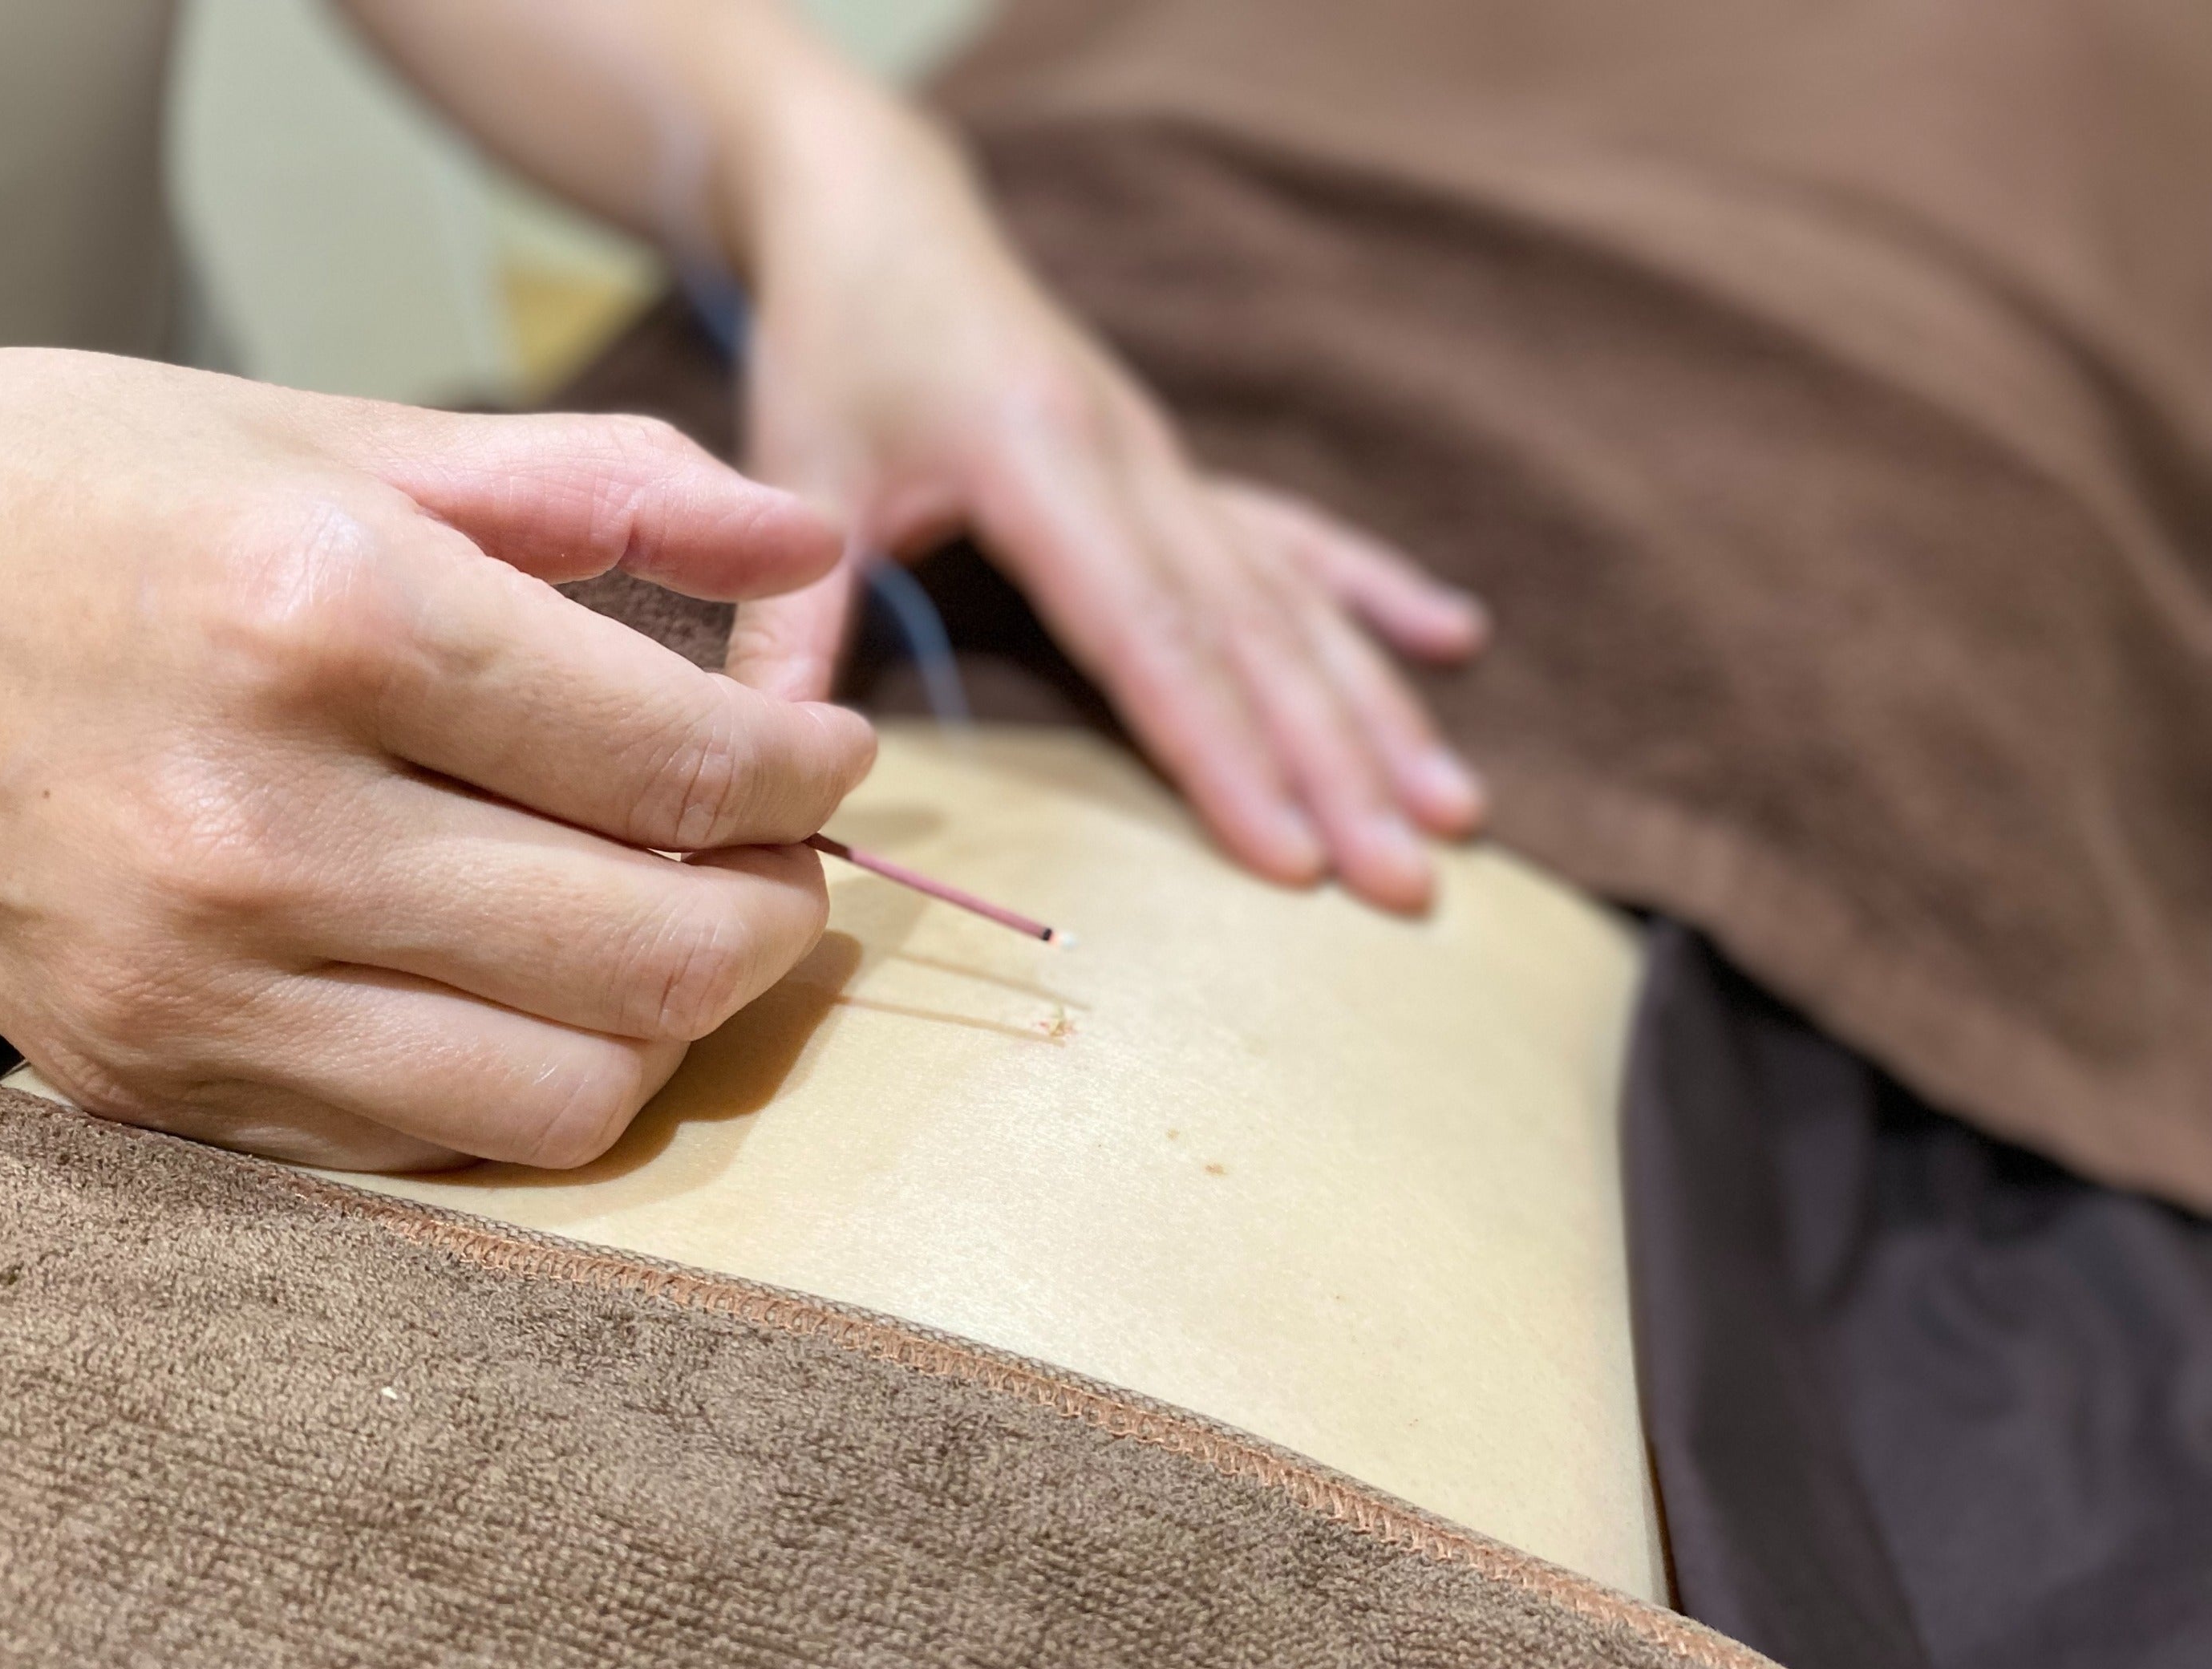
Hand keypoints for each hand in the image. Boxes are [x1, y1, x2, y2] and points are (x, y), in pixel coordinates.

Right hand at [0, 349, 873, 1169]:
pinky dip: (528, 1073)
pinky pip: (431, 1141)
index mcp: (329, 621)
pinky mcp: (146, 1082)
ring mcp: (195, 987)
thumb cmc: (69, 490)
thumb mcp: (335, 433)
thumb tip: (811, 542)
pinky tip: (521, 977)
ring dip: (673, 1017)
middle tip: (780, 850)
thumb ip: (602, 486)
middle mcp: (263, 828)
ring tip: (665, 920)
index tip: (830, 752)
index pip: (686, 765)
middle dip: (781, 907)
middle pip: (660, 954)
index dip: (811, 771)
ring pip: (573, 1092)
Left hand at [726, 112, 1487, 911]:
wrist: (886, 213)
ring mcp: (1171, 467)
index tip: (1293, 858)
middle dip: (1338, 769)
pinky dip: (1374, 594)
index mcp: (1046, 463)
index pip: (1152, 637)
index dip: (1224, 754)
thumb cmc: (838, 339)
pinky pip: (1296, 540)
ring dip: (1378, 710)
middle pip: (1255, 638)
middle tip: (1414, 883)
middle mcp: (1138, 466)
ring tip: (1460, 810)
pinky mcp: (1177, 470)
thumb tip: (780, 757)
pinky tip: (1455, 641)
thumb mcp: (799, 463)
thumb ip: (791, 618)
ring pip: (1296, 601)